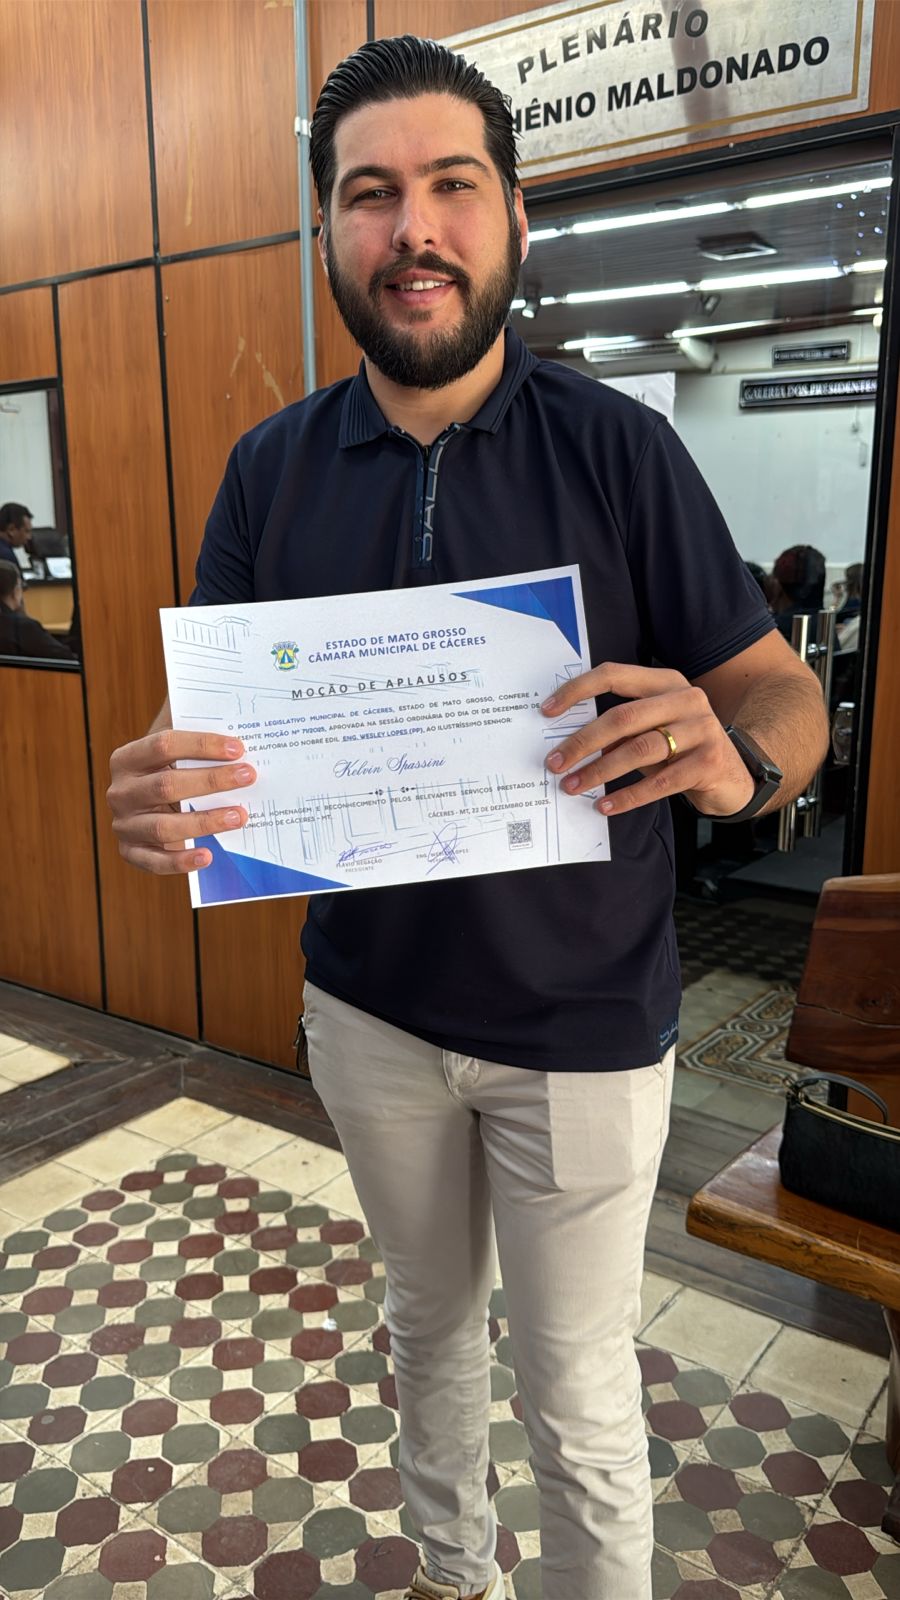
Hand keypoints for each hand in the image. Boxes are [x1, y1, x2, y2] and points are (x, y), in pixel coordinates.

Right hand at [107, 730, 255, 873]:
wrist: (144, 807)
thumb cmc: (167, 773)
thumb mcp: (173, 752)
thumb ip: (195, 742)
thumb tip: (235, 740)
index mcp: (126, 759)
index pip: (163, 745)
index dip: (202, 745)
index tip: (237, 749)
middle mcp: (121, 792)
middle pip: (166, 785)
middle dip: (212, 780)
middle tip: (247, 777)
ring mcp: (124, 824)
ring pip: (163, 826)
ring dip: (205, 822)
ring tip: (238, 816)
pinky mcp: (131, 852)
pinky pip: (156, 862)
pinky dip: (182, 861)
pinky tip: (207, 856)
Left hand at [541, 662, 754, 817]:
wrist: (734, 774)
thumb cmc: (681, 748)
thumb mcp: (653, 728)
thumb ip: (621, 727)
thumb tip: (569, 742)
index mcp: (667, 681)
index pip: (614, 674)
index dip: (578, 691)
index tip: (547, 711)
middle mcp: (687, 699)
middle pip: (623, 717)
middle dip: (582, 742)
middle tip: (555, 763)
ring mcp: (702, 729)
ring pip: (639, 750)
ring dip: (600, 770)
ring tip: (574, 786)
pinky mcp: (709, 762)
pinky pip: (660, 783)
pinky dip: (628, 796)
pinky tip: (606, 805)